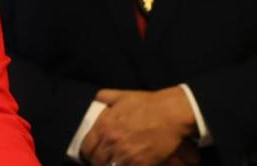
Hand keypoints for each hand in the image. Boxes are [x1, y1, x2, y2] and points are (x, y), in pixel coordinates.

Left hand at [80, 87, 196, 165]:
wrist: (170, 114)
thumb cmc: (146, 104)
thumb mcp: (121, 96)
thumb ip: (104, 97)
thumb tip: (96, 100)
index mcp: (104, 126)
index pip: (86, 148)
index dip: (87, 152)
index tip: (91, 154)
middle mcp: (112, 142)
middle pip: (97, 161)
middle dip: (99, 162)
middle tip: (104, 161)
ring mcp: (127, 154)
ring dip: (114, 165)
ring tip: (118, 162)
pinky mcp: (142, 163)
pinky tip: (131, 163)